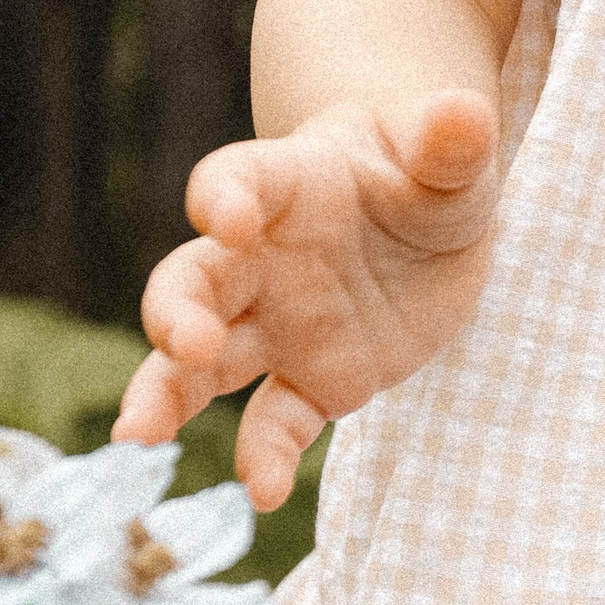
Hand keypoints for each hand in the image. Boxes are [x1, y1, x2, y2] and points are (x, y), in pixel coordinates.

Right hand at [115, 89, 502, 505]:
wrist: (434, 223)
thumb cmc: (429, 170)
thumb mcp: (452, 152)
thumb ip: (450, 140)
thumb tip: (466, 112)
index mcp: (289, 184)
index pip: (237, 181)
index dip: (225, 196)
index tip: (227, 216)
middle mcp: (262, 257)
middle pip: (194, 279)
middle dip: (177, 311)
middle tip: (185, 340)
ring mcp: (278, 323)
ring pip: (203, 361)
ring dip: (169, 391)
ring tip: (139, 433)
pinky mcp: (313, 379)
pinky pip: (276, 420)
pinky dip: (265, 454)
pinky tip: (263, 493)